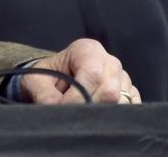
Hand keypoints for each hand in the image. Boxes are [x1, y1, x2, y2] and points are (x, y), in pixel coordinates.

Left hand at [18, 38, 138, 103]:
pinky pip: (131, 108)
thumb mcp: (36, 80)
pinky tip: (97, 114)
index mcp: (87, 50)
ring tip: (82, 113)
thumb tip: (56, 108)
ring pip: (122, 102)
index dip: (78, 96)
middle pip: (110, 90)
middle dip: (89, 106)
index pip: (92, 74)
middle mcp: (110, 62)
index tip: (63, 107)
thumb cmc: (47, 77)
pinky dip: (115, 116)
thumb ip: (44, 93)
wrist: (56, 82)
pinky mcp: (131, 94)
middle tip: (72, 115)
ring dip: (101, 113)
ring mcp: (123, 78)